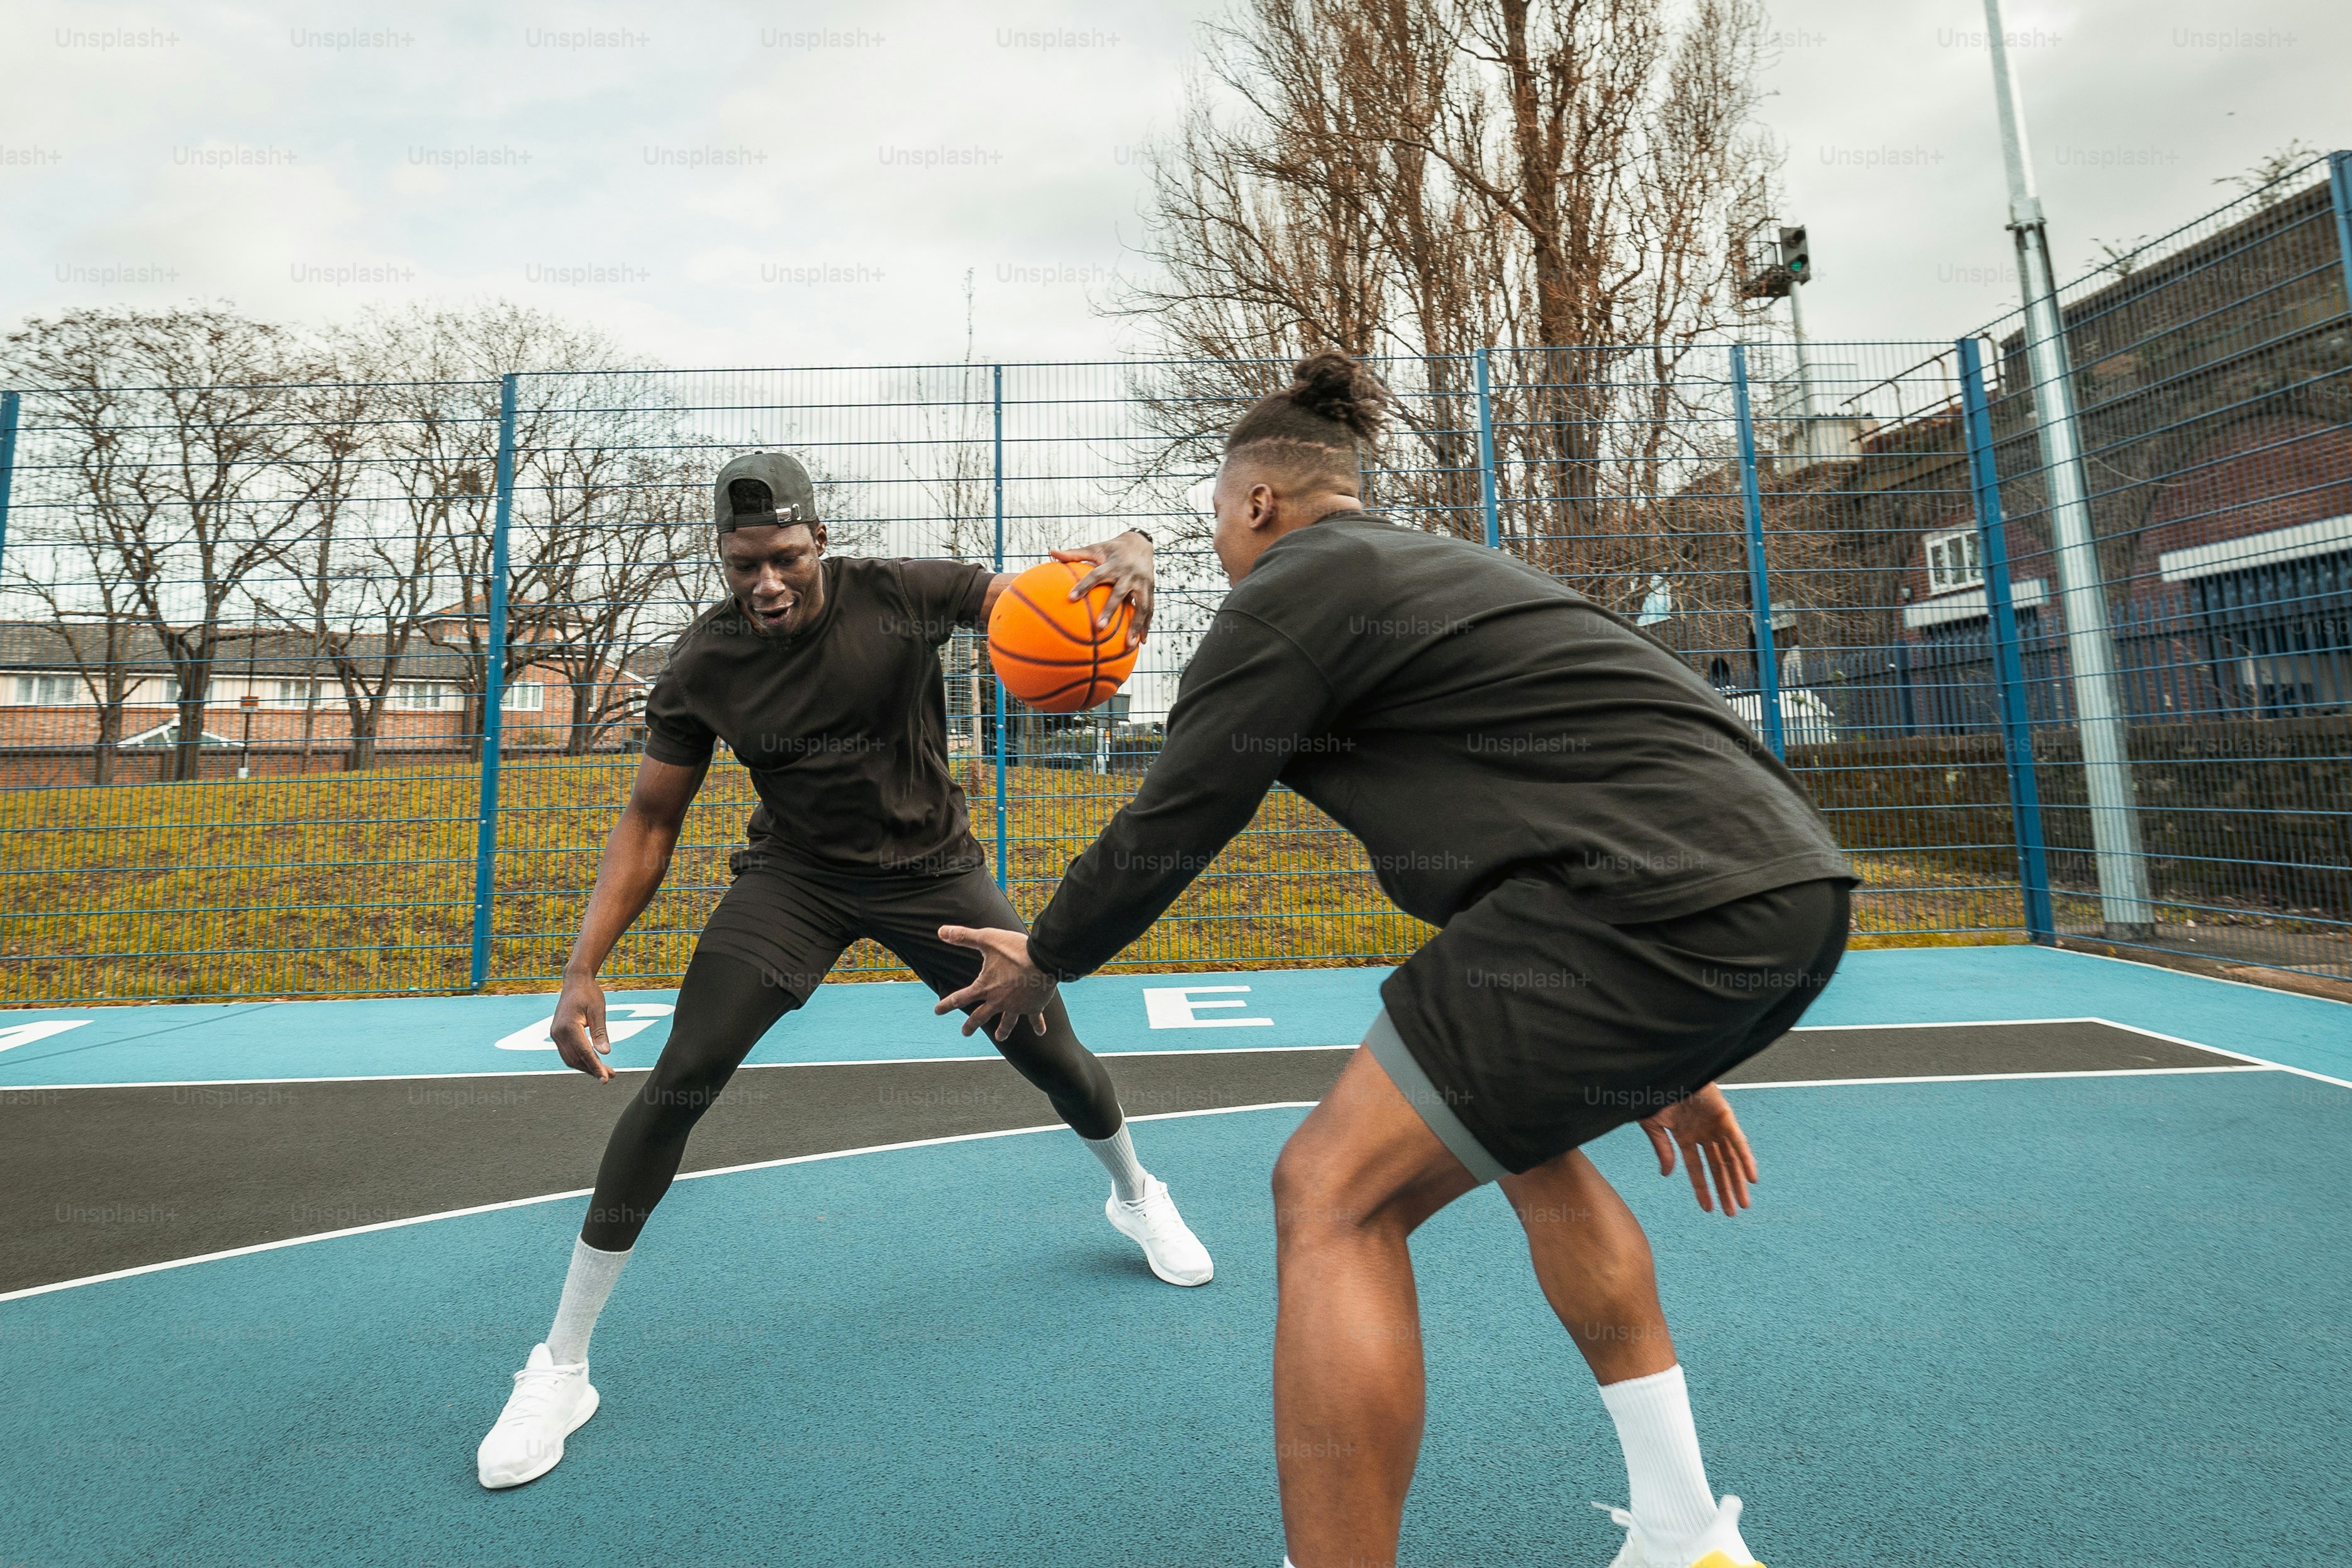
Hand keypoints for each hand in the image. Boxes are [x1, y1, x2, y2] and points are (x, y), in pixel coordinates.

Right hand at [549, 971, 615, 1082]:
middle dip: (592, 1069)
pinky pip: (567, 1052)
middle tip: (610, 1076)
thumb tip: (605, 1052)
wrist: (575, 981)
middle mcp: (558, 1032)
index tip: (605, 1078)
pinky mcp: (557, 1034)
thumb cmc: (589, 993)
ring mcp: (555, 1034)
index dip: (595, 1067)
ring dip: (586, 1067)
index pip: (584, 1053)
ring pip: (569, 1059)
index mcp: (569, 1026)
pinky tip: (592, 1062)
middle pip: (575, 1059)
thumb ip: (600, 1033)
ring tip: (604, 1071)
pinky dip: (579, 1059)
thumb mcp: (598, 1011)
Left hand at [932, 926, 1056, 1040]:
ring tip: (999, 1038)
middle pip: (980, 1017)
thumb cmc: (1014, 949)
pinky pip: (1035, 1018)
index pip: (961, 998)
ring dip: (1003, 1031)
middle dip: (971, 1025)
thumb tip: (941, 931)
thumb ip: (964, 936)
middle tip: (965, 1033)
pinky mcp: (1033, 1006)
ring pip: (1007, 1022)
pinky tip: (1040, 1032)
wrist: (1042, 960)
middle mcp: (998, 1001)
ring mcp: (1016, 1006)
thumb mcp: (987, 939)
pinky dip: (1038, 1025)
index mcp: (985, 987)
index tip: (938, 1011)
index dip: (947, 1005)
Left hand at [1051, 530, 1152, 651]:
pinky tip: (1141, 642)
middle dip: (1110, 610)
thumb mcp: (1095, 548)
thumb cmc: (1112, 549)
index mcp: (1112, 564)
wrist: (1140, 543)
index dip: (1083, 586)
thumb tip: (1051, 552)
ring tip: (1129, 644)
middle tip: (1100, 627)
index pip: (1096, 575)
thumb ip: (1074, 554)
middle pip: (1118, 593)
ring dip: (1136, 625)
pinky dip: (1146, 626)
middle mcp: (1128, 574)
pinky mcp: (1150, 590)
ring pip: (1140, 606)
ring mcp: (1141, 583)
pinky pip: (1149, 610)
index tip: (1070, 598)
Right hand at [1638, 1083, 1755, 1214]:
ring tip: (1743, 1202)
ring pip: (1731, 1158)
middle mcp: (1703, 1133)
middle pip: (1718, 1167)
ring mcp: (1715, 1125)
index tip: (1708, 1209)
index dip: (1702, 1189)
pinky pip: (1739, 1141)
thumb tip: (1667, 1174)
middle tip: (1732, 1212)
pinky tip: (1751, 1177)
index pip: (1697, 1168)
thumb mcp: (1654, 1125)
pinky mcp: (1725, 1116)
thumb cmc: (1655, 1092)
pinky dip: (1746, 1159)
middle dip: (1725, 1189)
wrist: (1665, 1070)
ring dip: (1738, 1181)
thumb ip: (1663, 1149)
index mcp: (1685, 1136)